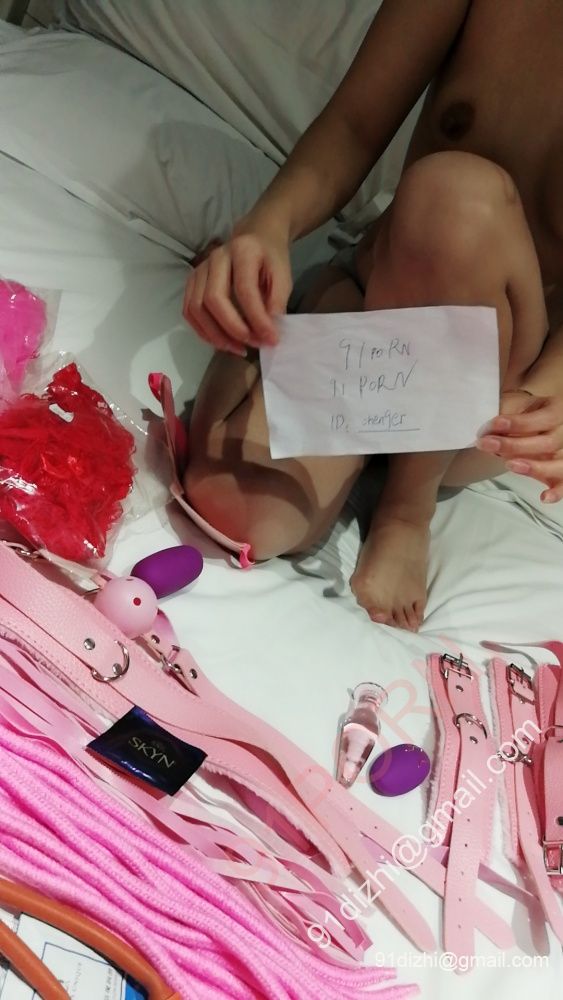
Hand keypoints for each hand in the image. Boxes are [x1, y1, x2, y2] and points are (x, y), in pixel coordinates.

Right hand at [182, 223, 292, 355]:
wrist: (256, 237)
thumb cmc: (270, 258)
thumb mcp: (283, 275)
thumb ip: (278, 301)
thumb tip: (268, 332)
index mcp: (242, 251)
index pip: (244, 290)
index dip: (257, 319)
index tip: (271, 339)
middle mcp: (216, 257)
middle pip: (214, 299)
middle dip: (233, 328)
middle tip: (253, 344)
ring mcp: (200, 269)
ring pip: (197, 308)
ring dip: (216, 335)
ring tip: (238, 348)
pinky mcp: (193, 281)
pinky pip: (189, 311)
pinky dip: (203, 331)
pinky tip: (222, 342)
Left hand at [476, 389, 562, 501]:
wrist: (542, 424)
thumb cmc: (528, 411)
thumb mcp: (521, 403)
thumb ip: (509, 410)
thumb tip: (489, 428)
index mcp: (557, 411)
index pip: (542, 419)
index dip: (517, 423)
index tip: (491, 425)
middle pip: (548, 443)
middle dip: (514, 445)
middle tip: (486, 444)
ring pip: (560, 465)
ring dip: (536, 467)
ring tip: (510, 466)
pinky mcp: (561, 473)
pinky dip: (557, 492)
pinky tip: (544, 498)